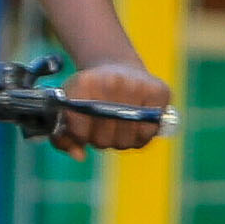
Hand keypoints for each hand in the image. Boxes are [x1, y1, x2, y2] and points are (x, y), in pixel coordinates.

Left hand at [50, 57, 173, 156]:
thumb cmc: (89, 95)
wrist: (116, 67)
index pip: (80, 131)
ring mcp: (139, 85)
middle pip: (104, 139)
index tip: (82, 130)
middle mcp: (113, 81)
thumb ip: (63, 137)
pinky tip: (135, 123)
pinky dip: (141, 136)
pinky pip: (148, 134)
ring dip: (120, 140)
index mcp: (84, 83)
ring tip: (117, 124)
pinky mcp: (161, 91)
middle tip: (101, 125)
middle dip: (100, 139)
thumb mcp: (68, 109)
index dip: (81, 137)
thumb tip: (79, 156)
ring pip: (126, 140)